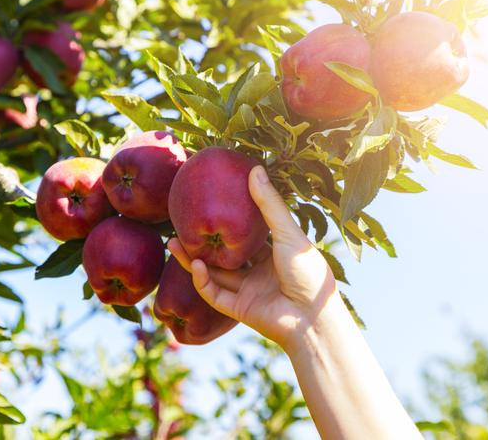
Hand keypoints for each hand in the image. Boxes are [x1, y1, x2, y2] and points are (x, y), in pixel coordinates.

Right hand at [168, 165, 337, 351]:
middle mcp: (258, 272)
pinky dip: (201, 280)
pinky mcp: (238, 309)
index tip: (210, 203)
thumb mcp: (287, 233)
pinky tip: (194, 264)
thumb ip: (268, 204)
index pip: (245, 236)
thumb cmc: (308, 273)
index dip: (227, 222)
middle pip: (223, 255)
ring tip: (173, 242)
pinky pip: (214, 294)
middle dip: (202, 241)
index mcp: (273, 254)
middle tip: (181, 224)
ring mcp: (247, 291)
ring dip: (192, 260)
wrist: (314, 318)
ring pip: (213, 274)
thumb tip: (255, 169)